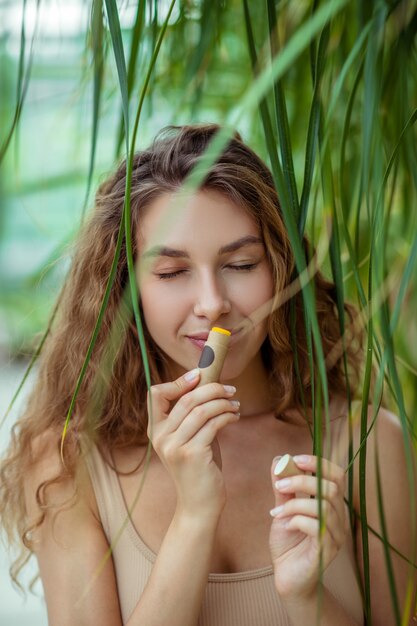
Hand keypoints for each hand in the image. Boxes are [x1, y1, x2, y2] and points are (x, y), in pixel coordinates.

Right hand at [147, 369, 239, 519]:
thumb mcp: (189, 437)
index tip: (200, 375)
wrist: (199, 504)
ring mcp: (174, 446)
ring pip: (201, 410)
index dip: (178, 381)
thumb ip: (191, 414)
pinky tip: (235, 417)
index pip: (156, 394)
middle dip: (212, 388)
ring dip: (223, 402)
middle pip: (186, 398)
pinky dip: (227, 416)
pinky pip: (213, 424)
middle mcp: (160, 437)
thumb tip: (209, 384)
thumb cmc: (198, 467)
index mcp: (155, 430)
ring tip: (235, 404)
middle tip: (230, 389)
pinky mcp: (192, 455)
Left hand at [268, 454, 347, 599]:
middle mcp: (339, 518)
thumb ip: (283, 487)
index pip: (337, 475)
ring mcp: (335, 535)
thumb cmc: (288, 543)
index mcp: (332, 505)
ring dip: (295, 503)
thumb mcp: (283, 509)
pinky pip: (317, 527)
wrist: (286, 577)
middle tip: (278, 485)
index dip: (319, 463)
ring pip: (324, 506)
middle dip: (302, 480)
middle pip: (331, 487)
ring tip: (276, 511)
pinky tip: (286, 525)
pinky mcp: (327, 551)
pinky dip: (297, 520)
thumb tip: (278, 460)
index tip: (296, 459)